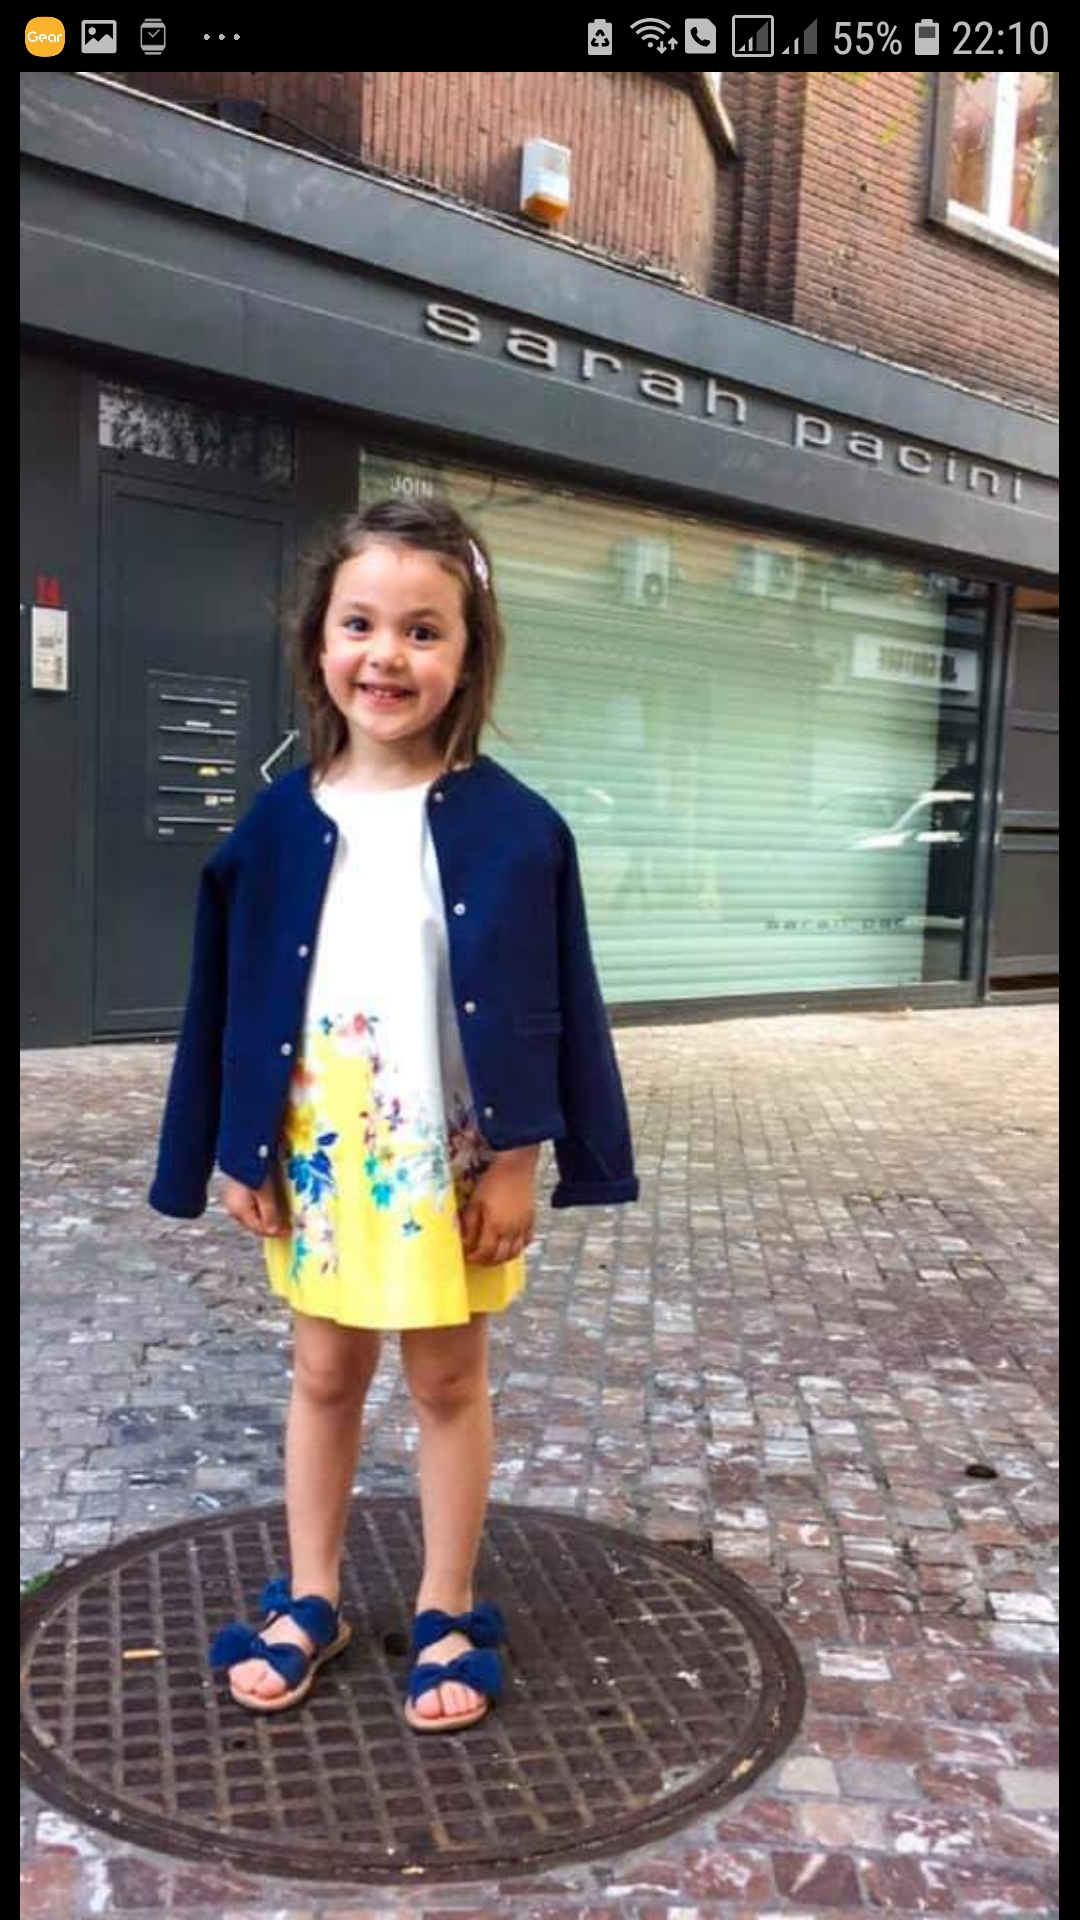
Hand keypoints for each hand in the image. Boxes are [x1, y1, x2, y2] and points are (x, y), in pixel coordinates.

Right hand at [221, 1172, 289, 1237]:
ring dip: (268, 1215)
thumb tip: (274, 1231)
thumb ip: (270, 1213)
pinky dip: (262, 1206)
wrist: (242, 1150)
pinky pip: (251, 1204)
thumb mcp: (265, 1193)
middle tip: (287, 1224)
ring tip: (282, 1214)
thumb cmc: (252, 1170)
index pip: (259, 1229)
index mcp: (239, 1211)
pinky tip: (270, 1203)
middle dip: (271, 1224)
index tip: (289, 1231)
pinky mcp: (236, 1191)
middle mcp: (233, 1207)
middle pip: (256, 1222)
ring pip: (254, 1214)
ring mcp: (233, 1199)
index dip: (275, 1232)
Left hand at [459, 1152, 537, 1266]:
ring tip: (493, 1254)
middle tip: (478, 1258)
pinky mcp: (531, 1221)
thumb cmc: (492, 1182)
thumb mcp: (475, 1202)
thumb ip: (470, 1224)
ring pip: (515, 1253)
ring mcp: (523, 1227)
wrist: (515, 1168)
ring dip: (503, 1258)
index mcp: (495, 1226)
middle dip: (487, 1261)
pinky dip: (518, 1248)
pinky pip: (526, 1242)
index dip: (475, 1258)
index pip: (485, 1252)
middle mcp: (511, 1230)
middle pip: (500, 1257)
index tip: (468, 1257)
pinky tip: (510, 1244)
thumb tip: (465, 1241)